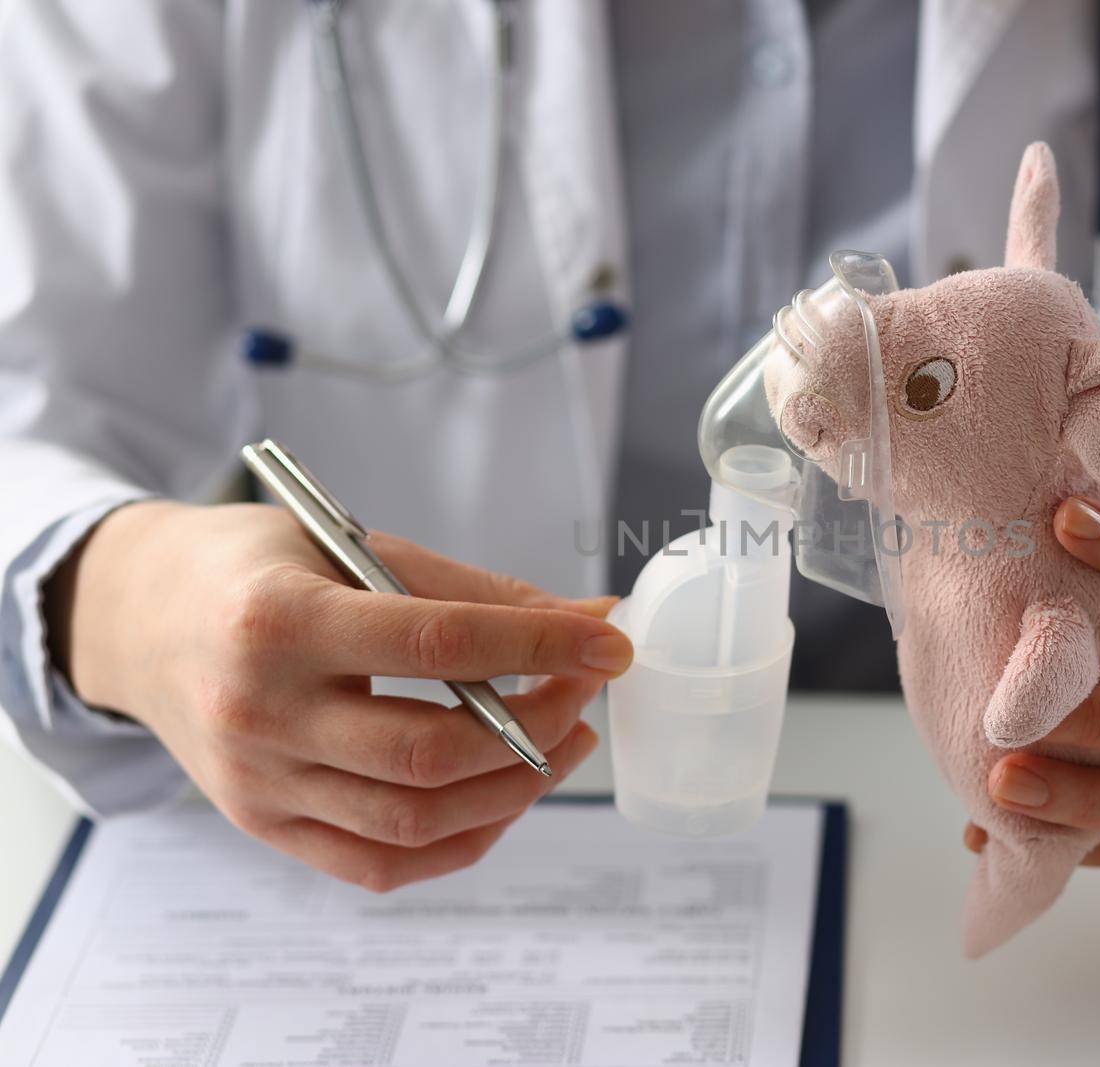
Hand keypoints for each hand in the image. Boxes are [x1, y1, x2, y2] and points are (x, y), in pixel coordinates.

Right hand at [46, 501, 632, 889]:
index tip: (609, 644)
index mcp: (279, 621)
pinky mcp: (263, 827)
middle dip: (538, 726)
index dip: (539, 648)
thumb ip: (475, 592)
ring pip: (414, 821)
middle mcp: (260, 713)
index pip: (437, 645)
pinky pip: (381, 864)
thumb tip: (595, 622)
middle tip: (584, 690)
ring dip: (515, 789)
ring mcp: (257, 784)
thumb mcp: (356, 546)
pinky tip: (502, 793)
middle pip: (431, 753)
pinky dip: (461, 839)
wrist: (138, 618)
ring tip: (561, 739)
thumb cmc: (258, 569)